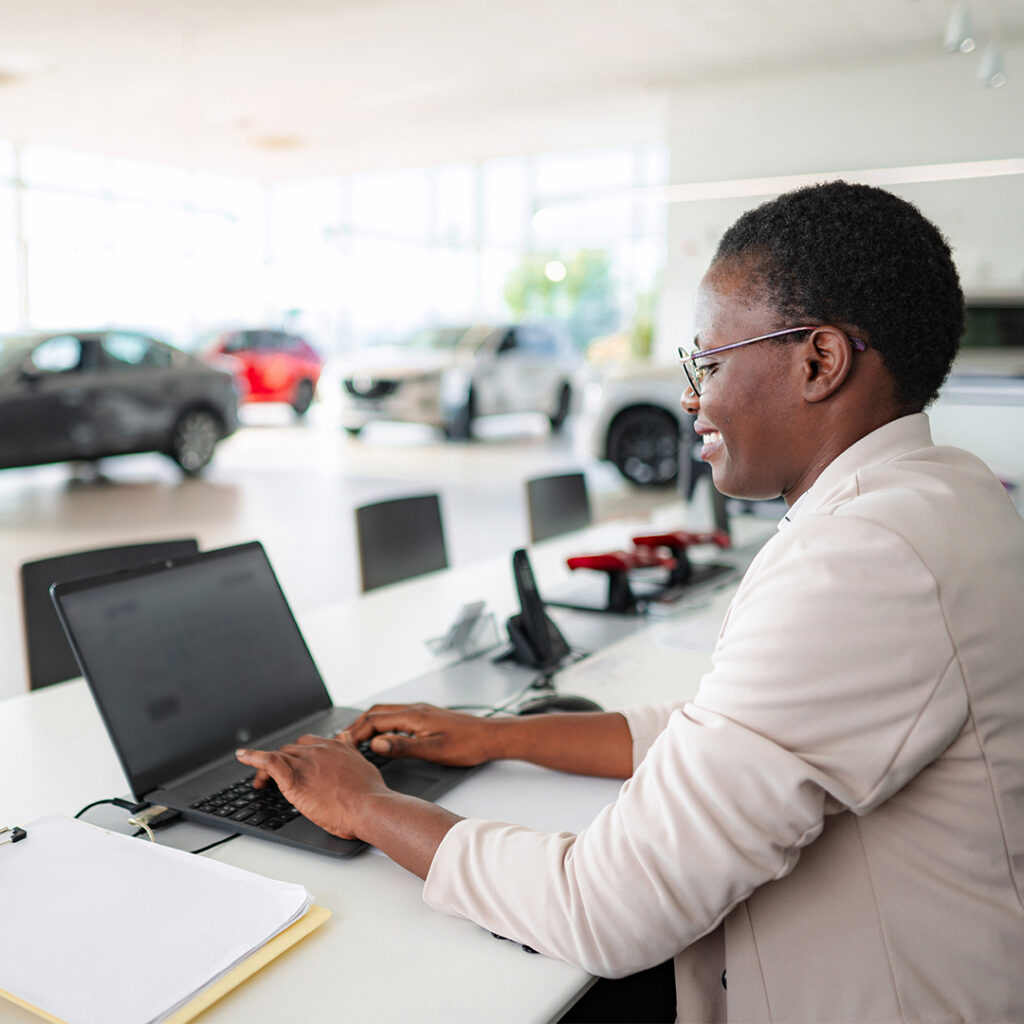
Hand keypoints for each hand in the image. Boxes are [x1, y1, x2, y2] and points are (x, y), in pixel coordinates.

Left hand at [236, 733, 386, 839]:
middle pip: (291, 750)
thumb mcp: (363, 763)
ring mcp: (305, 764)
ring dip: (265, 765)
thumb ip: (350, 749)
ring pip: (278, 756)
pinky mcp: (294, 779)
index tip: (293, 764)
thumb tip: (345, 736)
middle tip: (276, 779)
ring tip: (259, 779)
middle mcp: (318, 751)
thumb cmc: (369, 793)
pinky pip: (269, 761)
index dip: (297, 753)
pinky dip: (252, 756)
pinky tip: (242, 756)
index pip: (308, 743)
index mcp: (334, 747)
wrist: (368, 806)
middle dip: (282, 762)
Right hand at [342, 703, 495, 766]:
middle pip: (377, 712)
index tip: (345, 746)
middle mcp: (416, 709)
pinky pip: (396, 716)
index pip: (375, 720)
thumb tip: (378, 743)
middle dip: (357, 725)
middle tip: (344, 742)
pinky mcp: (427, 717)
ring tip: (357, 739)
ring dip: (369, 724)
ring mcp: (421, 712)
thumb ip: (404, 746)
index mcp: (415, 716)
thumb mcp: (434, 750)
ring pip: (386, 713)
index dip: (356, 733)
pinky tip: (382, 736)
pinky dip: (382, 724)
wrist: (490, 737)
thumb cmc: (468, 745)